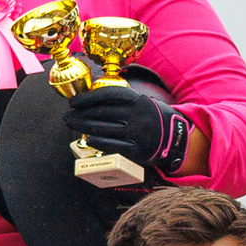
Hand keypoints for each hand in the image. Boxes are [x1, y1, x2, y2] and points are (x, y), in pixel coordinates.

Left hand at [67, 83, 191, 178]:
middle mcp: (137, 115)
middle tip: (68, 116)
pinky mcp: (138, 150)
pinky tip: (89, 139)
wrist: (178, 139)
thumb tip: (93, 102)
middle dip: (81, 114)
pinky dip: (98, 142)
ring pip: (104, 128)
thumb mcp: (143, 103)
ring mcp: (138, 133)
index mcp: (138, 100)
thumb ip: (122, 102)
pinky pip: (113, 145)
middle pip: (102, 112)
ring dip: (84, 127)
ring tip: (72, 125)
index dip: (87, 98)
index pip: (107, 95)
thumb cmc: (154, 119)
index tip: (73, 102)